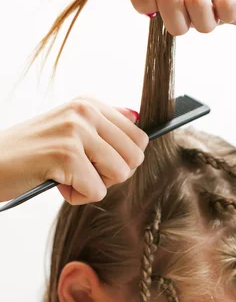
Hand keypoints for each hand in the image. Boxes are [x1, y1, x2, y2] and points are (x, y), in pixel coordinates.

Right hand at [0, 98, 147, 204]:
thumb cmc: (30, 154)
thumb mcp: (69, 130)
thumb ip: (103, 125)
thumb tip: (138, 120)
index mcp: (89, 103)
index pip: (140, 137)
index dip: (122, 160)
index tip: (93, 161)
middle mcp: (85, 111)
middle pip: (135, 157)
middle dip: (112, 175)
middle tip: (81, 172)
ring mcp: (76, 130)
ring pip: (120, 173)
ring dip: (94, 186)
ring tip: (66, 176)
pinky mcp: (66, 154)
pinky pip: (97, 191)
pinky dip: (77, 197)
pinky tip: (55, 183)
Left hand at [109, 0, 235, 35]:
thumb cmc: (204, 2)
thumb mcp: (169, 0)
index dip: (143, 0)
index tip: (156, 12)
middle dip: (177, 23)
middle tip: (188, 24)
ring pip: (196, 1)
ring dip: (204, 24)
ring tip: (211, 19)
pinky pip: (224, 3)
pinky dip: (227, 17)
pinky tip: (230, 10)